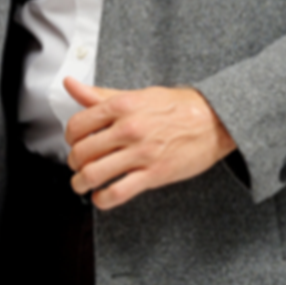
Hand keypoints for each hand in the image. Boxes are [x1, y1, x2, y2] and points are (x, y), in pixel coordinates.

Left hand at [63, 77, 235, 210]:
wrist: (216, 120)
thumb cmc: (180, 107)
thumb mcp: (138, 94)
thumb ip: (101, 95)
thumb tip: (72, 85)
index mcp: (122, 106)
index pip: (77, 125)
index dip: (69, 138)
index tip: (75, 143)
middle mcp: (128, 129)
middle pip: (81, 152)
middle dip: (74, 163)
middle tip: (79, 166)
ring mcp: (141, 152)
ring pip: (94, 174)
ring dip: (81, 184)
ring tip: (83, 184)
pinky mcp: (154, 174)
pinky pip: (118, 192)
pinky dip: (103, 199)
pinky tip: (102, 197)